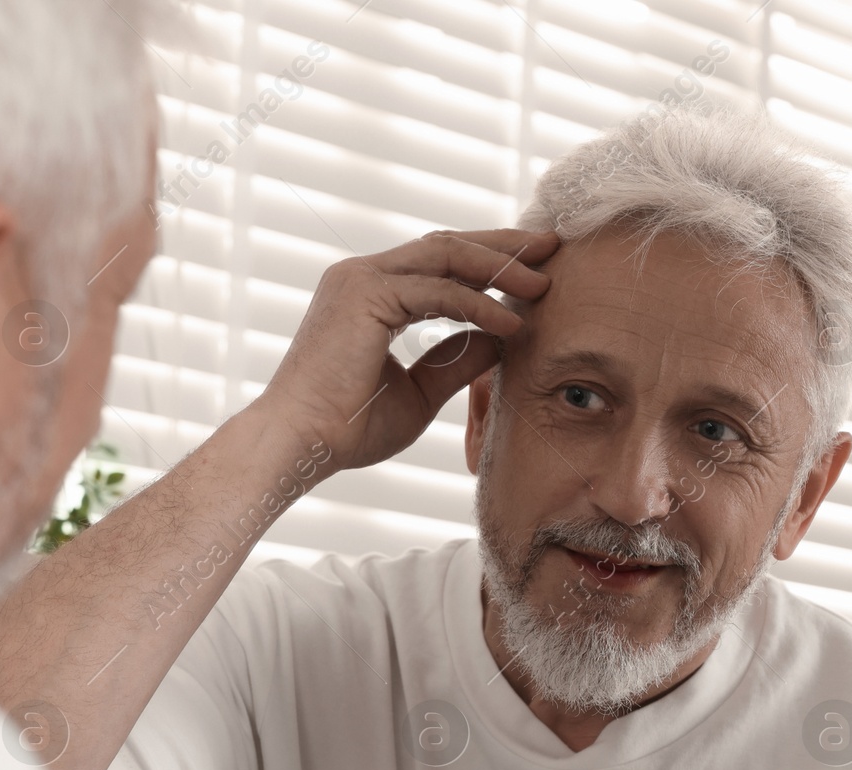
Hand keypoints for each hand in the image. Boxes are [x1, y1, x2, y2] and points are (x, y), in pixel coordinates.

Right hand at [254, 228, 557, 470]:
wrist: (300, 443)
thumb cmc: (347, 428)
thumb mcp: (418, 392)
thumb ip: (455, 362)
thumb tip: (501, 339)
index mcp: (367, 294)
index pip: (437, 263)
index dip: (487, 264)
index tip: (532, 271)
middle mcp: (360, 276)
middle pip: (445, 245)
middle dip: (502, 247)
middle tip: (550, 248)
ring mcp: (359, 279)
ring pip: (445, 254)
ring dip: (498, 266)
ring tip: (542, 283)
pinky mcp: (363, 294)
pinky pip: (437, 290)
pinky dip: (479, 305)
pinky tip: (511, 324)